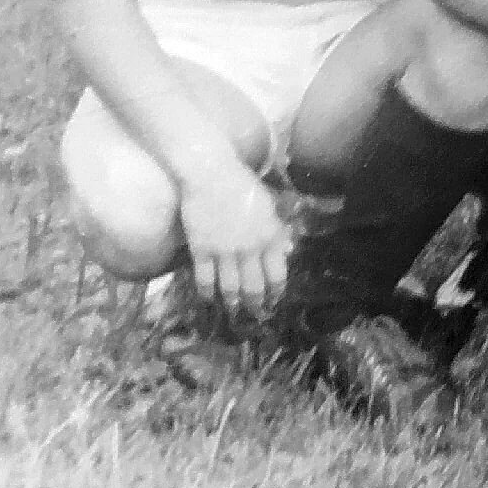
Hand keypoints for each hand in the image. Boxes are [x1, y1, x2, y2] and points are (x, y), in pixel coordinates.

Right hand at [176, 163, 290, 315]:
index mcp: (270, 236)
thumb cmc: (243, 185)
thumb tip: (286, 251)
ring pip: (230, 287)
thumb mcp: (270, 206)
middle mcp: (250, 248)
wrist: (210, 175)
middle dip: (256, 304)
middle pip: (254, 286)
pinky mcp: (201, 251)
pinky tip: (210, 299)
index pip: (278, 274)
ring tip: (234, 310)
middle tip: (256, 313)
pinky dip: (208, 292)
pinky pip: (205, 280)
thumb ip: (278, 230)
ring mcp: (224, 252)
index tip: (275, 299)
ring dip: (233, 302)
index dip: (276, 290)